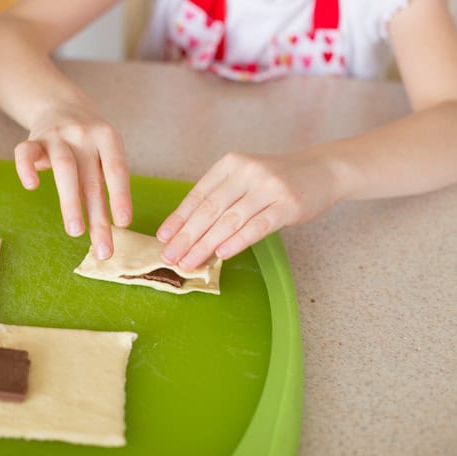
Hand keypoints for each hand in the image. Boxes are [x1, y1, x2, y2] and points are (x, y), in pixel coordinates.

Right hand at [14, 104, 131, 258]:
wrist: (59, 102)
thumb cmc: (88, 140)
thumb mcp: (104, 150)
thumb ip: (104, 181)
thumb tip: (111, 227)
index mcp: (107, 138)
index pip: (116, 170)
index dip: (120, 197)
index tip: (123, 224)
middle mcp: (83, 135)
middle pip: (91, 179)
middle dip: (97, 217)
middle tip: (103, 249)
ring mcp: (56, 136)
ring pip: (64, 168)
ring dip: (70, 203)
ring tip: (75, 232)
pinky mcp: (33, 139)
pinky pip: (26, 152)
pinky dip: (26, 168)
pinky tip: (32, 185)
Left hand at [157, 151, 341, 270]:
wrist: (322, 170)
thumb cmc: (276, 179)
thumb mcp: (245, 177)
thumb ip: (221, 197)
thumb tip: (188, 231)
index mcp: (231, 164)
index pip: (198, 194)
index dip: (179, 218)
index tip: (163, 238)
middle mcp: (247, 172)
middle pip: (210, 209)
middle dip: (187, 236)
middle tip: (170, 256)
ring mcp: (269, 187)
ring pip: (230, 221)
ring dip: (206, 245)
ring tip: (189, 262)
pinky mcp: (288, 205)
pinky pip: (258, 227)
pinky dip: (237, 242)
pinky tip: (222, 254)